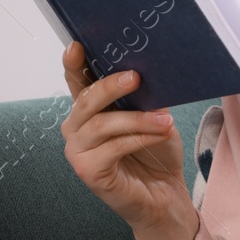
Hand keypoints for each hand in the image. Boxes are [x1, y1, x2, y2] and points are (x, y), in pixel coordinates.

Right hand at [59, 41, 196, 239]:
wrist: (164, 194)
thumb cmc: (156, 152)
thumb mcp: (152, 115)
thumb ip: (141, 96)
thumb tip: (144, 70)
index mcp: (88, 110)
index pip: (76, 82)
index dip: (73, 64)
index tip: (77, 45)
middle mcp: (76, 128)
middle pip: (86, 100)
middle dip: (111, 86)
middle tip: (136, 77)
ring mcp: (78, 151)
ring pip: (102, 125)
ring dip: (138, 119)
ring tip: (165, 119)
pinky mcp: (88, 172)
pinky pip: (113, 147)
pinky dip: (139, 138)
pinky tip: (159, 135)